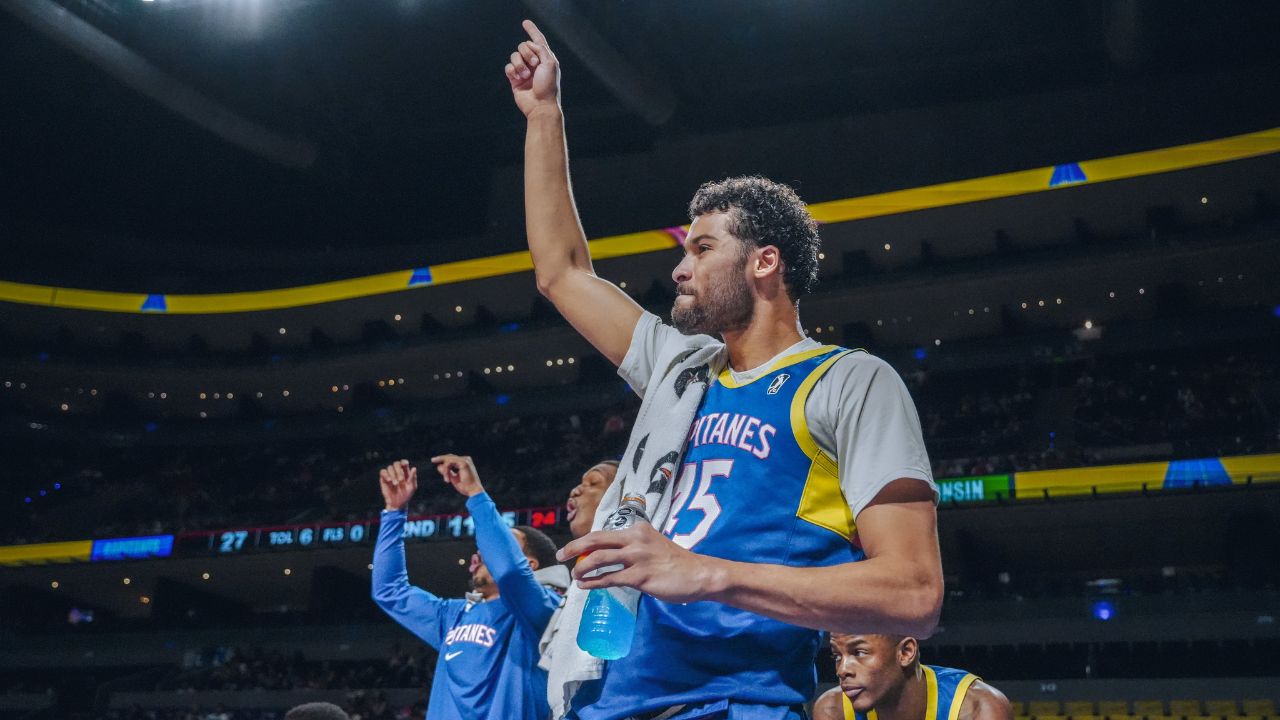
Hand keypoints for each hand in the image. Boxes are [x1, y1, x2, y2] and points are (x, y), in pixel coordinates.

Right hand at [379, 460, 416, 511]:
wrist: (397, 504)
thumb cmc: (406, 496)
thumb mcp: (412, 488)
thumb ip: (413, 478)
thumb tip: (414, 468)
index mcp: (405, 472)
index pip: (404, 463)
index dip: (404, 462)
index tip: (404, 465)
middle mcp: (397, 472)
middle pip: (396, 464)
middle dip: (399, 471)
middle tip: (401, 480)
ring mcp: (390, 475)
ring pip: (390, 467)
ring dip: (393, 475)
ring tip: (395, 484)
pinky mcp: (383, 479)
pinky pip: (383, 471)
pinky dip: (386, 474)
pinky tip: (389, 480)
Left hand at [431, 454, 484, 497]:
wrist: (473, 490)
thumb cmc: (465, 486)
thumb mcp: (453, 478)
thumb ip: (447, 472)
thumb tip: (438, 466)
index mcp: (464, 463)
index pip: (451, 459)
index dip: (443, 460)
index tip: (434, 461)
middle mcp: (465, 459)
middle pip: (449, 457)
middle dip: (441, 459)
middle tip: (432, 460)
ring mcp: (465, 460)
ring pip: (449, 460)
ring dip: (445, 470)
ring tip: (447, 480)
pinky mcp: (464, 462)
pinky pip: (450, 463)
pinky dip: (447, 470)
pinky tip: (448, 478)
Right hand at [505, 20, 559, 117]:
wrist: (540, 106)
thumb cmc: (548, 86)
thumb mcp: (550, 63)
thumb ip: (540, 49)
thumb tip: (529, 44)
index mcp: (545, 58)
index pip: (538, 40)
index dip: (532, 30)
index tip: (525, 22)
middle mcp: (534, 63)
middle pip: (523, 46)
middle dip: (527, 53)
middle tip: (534, 65)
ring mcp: (524, 71)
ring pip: (514, 56)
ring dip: (519, 65)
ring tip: (525, 76)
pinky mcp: (515, 79)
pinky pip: (508, 67)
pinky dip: (512, 71)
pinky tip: (518, 79)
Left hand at [555, 523, 722, 604]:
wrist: (699, 574)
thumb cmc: (676, 563)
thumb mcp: (653, 545)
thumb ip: (633, 547)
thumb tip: (607, 557)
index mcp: (638, 529)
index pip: (604, 533)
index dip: (584, 542)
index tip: (572, 550)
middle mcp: (636, 539)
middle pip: (596, 539)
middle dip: (574, 548)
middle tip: (559, 556)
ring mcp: (638, 557)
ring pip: (599, 558)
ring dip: (582, 568)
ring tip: (575, 576)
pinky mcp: (641, 576)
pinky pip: (610, 578)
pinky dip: (594, 582)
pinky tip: (585, 586)